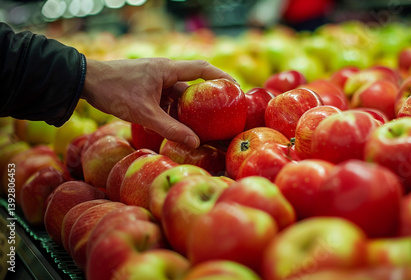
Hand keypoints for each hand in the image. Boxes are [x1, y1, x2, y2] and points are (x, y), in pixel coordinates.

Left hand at [81, 58, 233, 147]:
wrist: (86, 81)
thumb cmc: (115, 91)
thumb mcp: (144, 113)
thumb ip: (170, 128)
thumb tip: (195, 143)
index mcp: (168, 70)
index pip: (202, 69)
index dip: (221, 77)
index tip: (235, 87)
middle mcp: (164, 71)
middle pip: (191, 85)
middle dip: (204, 100)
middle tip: (219, 114)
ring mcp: (155, 78)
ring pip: (177, 94)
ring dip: (185, 109)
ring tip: (197, 126)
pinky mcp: (146, 86)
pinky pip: (165, 98)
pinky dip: (171, 111)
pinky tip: (173, 126)